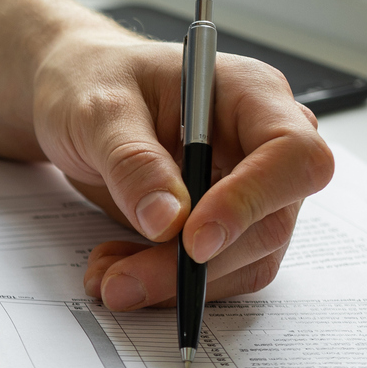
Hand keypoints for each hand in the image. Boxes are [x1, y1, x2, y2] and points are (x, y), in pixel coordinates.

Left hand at [31, 34, 333, 310]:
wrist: (74, 96)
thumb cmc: (93, 81)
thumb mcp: (97, 110)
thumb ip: (133, 161)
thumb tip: (168, 220)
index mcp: (252, 95)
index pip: (292, 155)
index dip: (251, 202)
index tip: (193, 239)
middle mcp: (262, 146)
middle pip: (269, 223)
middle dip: (196, 266)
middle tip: (123, 283)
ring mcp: (249, 191)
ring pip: (244, 262)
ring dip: (175, 284)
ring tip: (107, 277)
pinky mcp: (222, 227)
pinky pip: (214, 273)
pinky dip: (166, 285)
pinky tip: (117, 269)